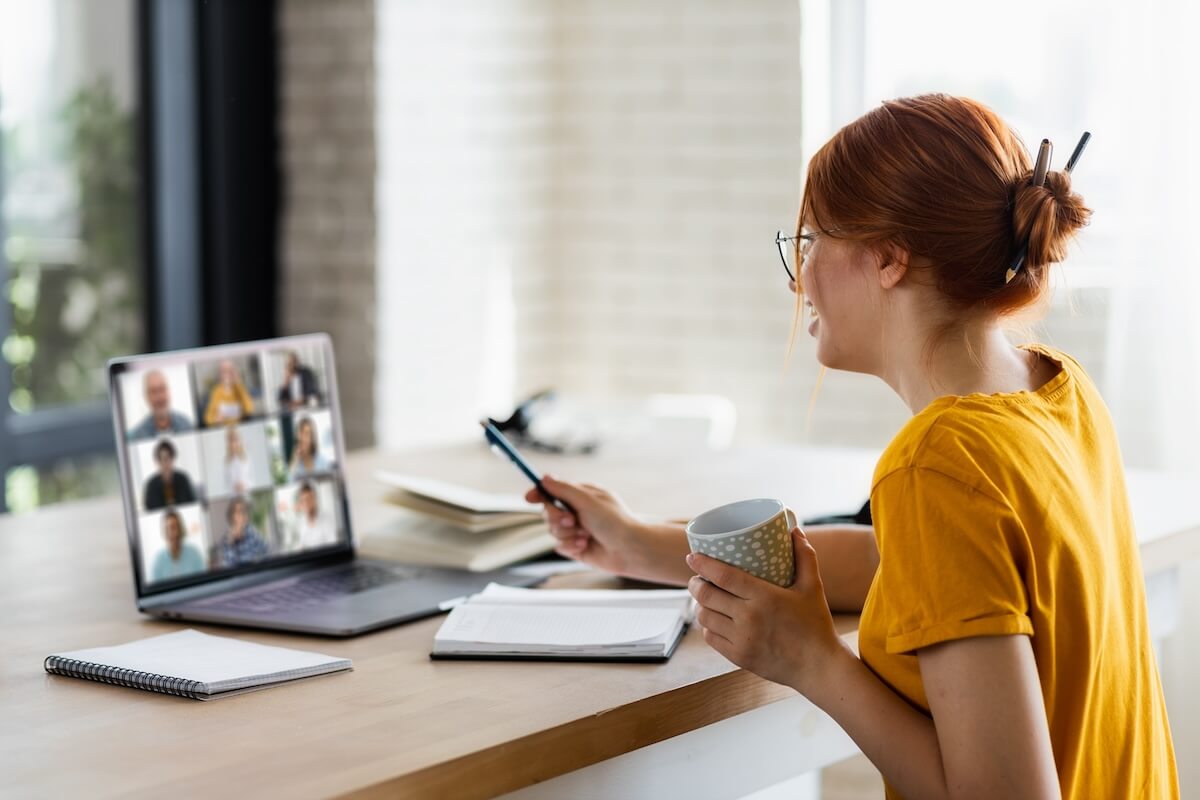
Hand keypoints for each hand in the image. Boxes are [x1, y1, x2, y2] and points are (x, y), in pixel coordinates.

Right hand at [524, 476, 644, 576]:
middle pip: (548, 512)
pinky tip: (586, 546)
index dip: (539, 493)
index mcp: (581, 496)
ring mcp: (577, 530)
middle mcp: (578, 511)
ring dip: (566, 534)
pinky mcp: (576, 547)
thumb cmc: (614, 521)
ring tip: (584, 535)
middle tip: (572, 520)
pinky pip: (560, 546)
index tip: (528, 498)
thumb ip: (563, 489)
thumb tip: (544, 477)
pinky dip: (571, 546)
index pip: (554, 491)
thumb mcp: (587, 500)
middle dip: (557, 518)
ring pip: (552, 531)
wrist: (630, 550)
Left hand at [687, 527, 848, 693]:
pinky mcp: (738, 657)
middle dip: (695, 583)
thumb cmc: (815, 624)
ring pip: (705, 616)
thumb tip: (794, 529)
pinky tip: (711, 619)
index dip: (703, 565)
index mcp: (765, 597)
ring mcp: (742, 639)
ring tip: (703, 598)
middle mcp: (749, 618)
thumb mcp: (813, 587)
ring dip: (700, 605)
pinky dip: (707, 626)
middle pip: (707, 595)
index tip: (692, 557)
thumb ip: (805, 556)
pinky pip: (711, 637)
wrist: (818, 667)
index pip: (724, 576)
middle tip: (696, 578)